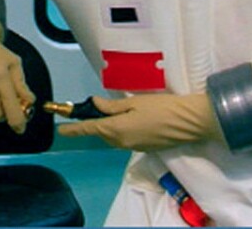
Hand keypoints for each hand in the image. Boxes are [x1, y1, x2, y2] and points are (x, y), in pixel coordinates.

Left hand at [57, 92, 222, 151]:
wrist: (190, 122)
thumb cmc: (163, 107)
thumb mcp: (136, 102)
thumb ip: (113, 106)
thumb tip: (95, 105)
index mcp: (116, 129)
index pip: (89, 129)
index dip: (74, 129)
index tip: (61, 129)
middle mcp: (121, 142)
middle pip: (102, 134)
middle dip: (97, 124)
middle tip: (97, 109)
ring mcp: (133, 147)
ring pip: (115, 137)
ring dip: (111, 128)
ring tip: (118, 113)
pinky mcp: (145, 148)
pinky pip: (127, 139)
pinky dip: (124, 131)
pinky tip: (135, 121)